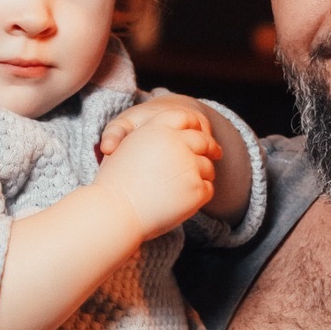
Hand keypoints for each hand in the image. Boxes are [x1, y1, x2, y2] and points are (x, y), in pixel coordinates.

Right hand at [94, 102, 220, 241]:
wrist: (115, 211)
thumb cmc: (115, 181)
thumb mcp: (125, 149)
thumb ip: (151, 138)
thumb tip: (168, 135)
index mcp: (157, 128)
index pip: (185, 118)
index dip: (193, 125)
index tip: (198, 132)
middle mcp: (176, 142)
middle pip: (203, 142)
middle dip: (209, 148)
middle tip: (214, 153)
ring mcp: (189, 165)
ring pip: (208, 167)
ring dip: (203, 174)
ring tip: (186, 185)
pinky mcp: (197, 188)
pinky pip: (208, 188)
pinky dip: (200, 194)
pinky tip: (184, 200)